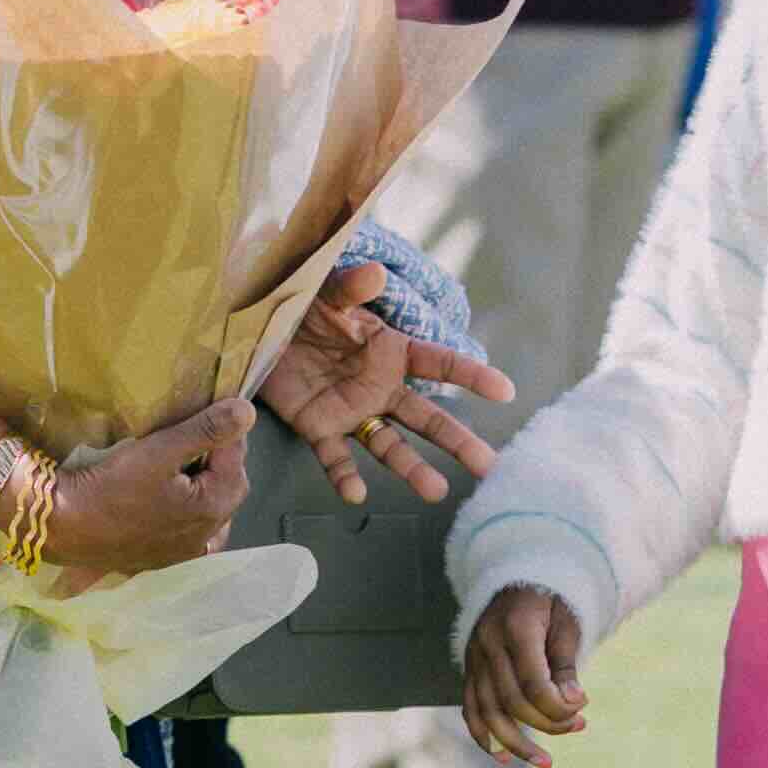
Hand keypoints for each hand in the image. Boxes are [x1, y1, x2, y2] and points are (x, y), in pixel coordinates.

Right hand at [43, 399, 252, 575]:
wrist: (65, 525)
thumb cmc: (112, 485)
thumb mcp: (160, 450)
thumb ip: (206, 430)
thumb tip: (248, 412)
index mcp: (212, 508)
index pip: (237, 460)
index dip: (228, 432)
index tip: (213, 411)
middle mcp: (205, 536)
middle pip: (229, 488)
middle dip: (221, 460)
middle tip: (197, 435)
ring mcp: (183, 552)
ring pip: (212, 512)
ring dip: (207, 487)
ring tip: (185, 466)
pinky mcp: (162, 559)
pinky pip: (191, 533)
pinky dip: (190, 512)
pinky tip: (173, 500)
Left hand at [256, 261, 512, 506]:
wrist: (262, 327)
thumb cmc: (306, 306)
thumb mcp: (328, 292)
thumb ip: (351, 287)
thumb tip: (376, 273)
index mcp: (392, 351)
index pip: (440, 364)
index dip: (472, 376)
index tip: (505, 391)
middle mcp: (380, 387)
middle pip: (427, 418)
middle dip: (458, 441)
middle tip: (487, 465)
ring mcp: (353, 411)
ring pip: (390, 445)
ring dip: (413, 469)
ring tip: (436, 491)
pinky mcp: (319, 427)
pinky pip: (334, 457)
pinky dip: (344, 477)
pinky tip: (355, 494)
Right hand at [461, 585, 583, 766]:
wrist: (517, 577)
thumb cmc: (550, 601)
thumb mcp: (567, 624)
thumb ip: (566, 664)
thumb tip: (573, 704)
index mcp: (516, 628)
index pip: (533, 683)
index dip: (558, 706)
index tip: (582, 708)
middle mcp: (487, 644)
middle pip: (511, 701)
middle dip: (546, 723)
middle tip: (577, 727)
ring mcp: (473, 658)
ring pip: (487, 711)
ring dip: (516, 743)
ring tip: (545, 762)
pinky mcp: (469, 669)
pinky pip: (470, 708)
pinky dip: (483, 736)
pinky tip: (502, 758)